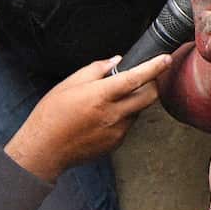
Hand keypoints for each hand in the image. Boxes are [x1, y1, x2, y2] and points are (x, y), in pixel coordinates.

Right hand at [4, 53, 171, 181]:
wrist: (44, 150)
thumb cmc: (51, 116)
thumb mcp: (68, 85)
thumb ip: (95, 70)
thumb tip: (116, 61)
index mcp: (100, 96)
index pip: (135, 79)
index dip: (153, 68)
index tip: (166, 59)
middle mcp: (112, 114)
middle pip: (149, 97)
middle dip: (152, 85)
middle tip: (143, 79)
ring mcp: (116, 131)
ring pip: (138, 111)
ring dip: (133, 102)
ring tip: (109, 101)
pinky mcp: (116, 143)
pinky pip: (128, 124)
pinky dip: (123, 116)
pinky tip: (102, 117)